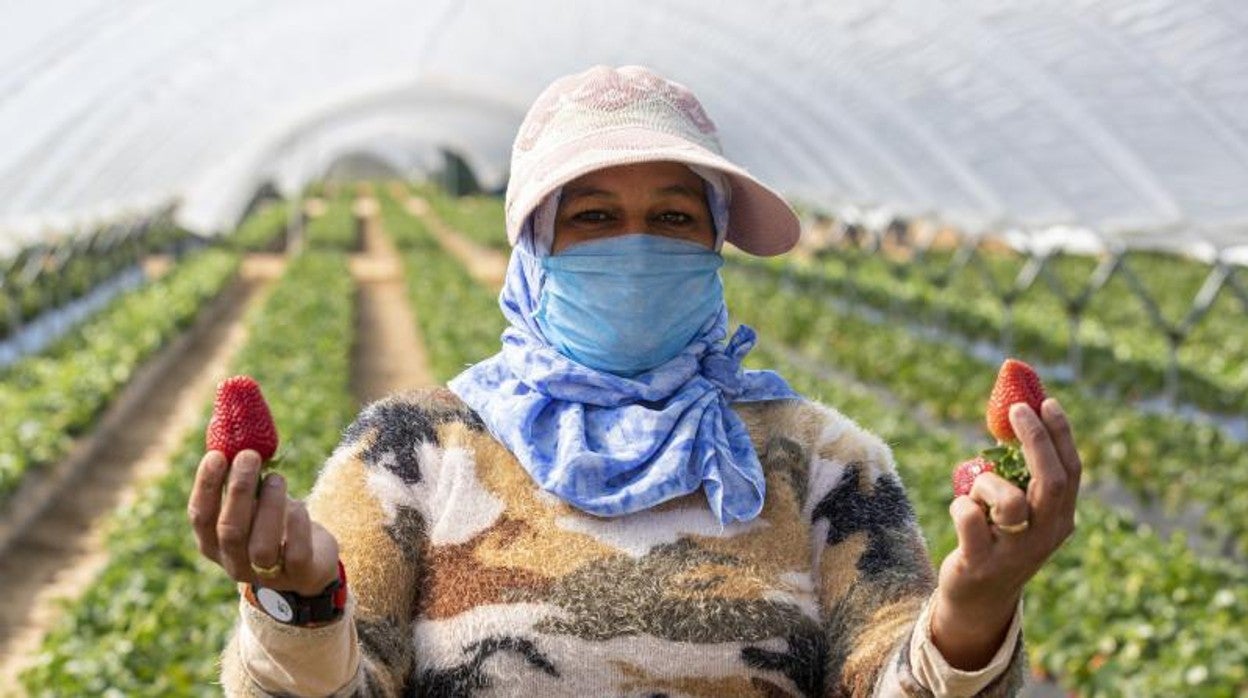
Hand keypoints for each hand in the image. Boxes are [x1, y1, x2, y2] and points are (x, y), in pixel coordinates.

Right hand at [188, 449, 338, 596]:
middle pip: (229, 530)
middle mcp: (234, 562)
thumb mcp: (253, 504)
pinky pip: (296, 553)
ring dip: (269, 506)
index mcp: (214, 543)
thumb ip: (241, 482)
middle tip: (250, 456)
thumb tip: (236, 437)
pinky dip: (296, 525)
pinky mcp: (298, 575)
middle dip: (239, 490)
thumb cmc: (273, 522)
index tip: (217, 455)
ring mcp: (266, 574)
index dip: (206, 486)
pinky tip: (298, 505)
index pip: (200, 517)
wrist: (311, 561)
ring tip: (277, 478)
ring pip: (261, 546)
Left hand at [932, 398, 1081, 668]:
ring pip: (1008, 500)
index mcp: (1061, 520)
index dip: (1060, 435)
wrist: (978, 596)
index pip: (1072, 472)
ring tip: (977, 494)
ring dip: (986, 484)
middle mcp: (1046, 536)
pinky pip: (968, 516)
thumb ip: (1023, 476)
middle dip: (1036, 440)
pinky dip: (960, 505)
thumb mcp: (1021, 511)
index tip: (1046, 402)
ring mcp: (1016, 552)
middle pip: (1052, 482)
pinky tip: (961, 513)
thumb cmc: (998, 538)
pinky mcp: (981, 562)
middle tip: (1016, 410)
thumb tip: (1016, 414)